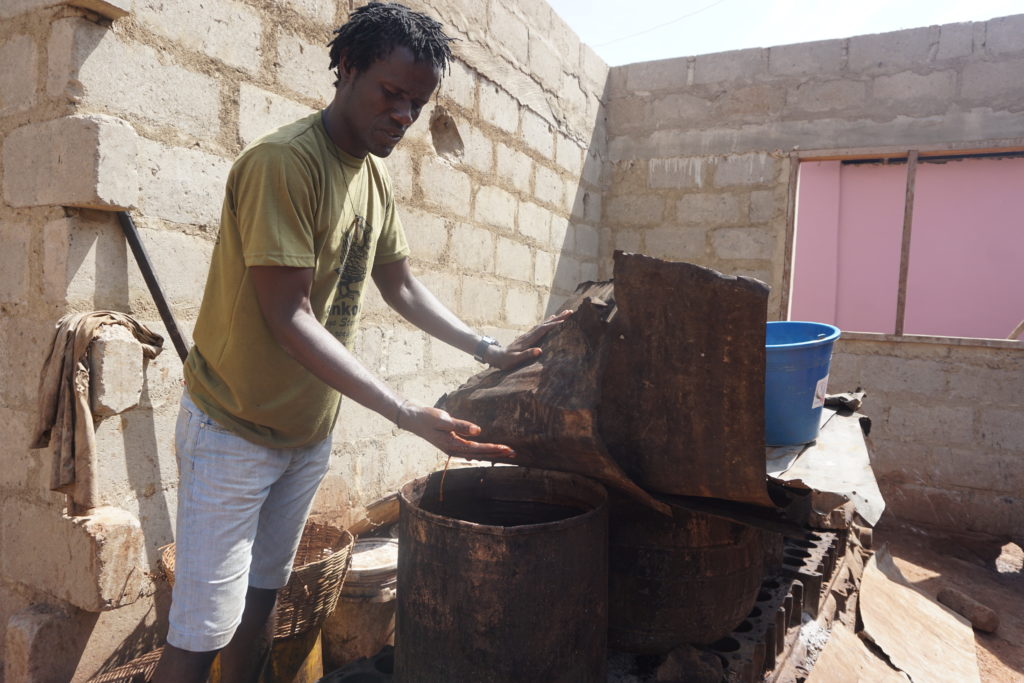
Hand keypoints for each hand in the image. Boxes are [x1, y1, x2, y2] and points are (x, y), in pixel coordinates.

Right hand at [398, 402, 514, 458]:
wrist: (413, 418)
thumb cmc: (427, 417)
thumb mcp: (443, 419)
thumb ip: (461, 425)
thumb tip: (478, 431)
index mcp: (453, 445)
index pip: (478, 449)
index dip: (494, 449)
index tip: (507, 449)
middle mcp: (454, 450)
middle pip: (480, 454)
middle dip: (497, 454)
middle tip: (514, 454)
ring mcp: (453, 448)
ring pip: (476, 454)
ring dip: (491, 453)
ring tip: (506, 454)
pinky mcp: (452, 443)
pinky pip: (471, 451)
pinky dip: (482, 452)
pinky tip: (488, 453)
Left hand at [483, 310, 572, 370]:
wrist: (496, 356)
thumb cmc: (506, 360)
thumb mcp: (516, 359)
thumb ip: (527, 354)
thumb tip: (540, 350)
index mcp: (528, 340)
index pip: (543, 330)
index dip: (554, 325)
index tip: (565, 320)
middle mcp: (529, 335)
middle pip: (545, 324)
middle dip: (558, 318)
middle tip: (570, 312)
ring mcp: (528, 335)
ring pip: (543, 324)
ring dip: (554, 319)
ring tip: (563, 314)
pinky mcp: (527, 337)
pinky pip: (539, 328)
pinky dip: (547, 323)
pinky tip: (549, 322)